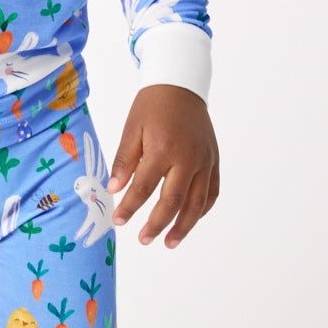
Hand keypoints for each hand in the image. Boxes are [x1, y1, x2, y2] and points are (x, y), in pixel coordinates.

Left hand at [106, 84, 219, 247]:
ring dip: (183, 226)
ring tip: (169, 242)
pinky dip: (201, 209)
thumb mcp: (131, 130)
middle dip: (157, 224)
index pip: (143, 188)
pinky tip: (190, 220)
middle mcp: (188, 159)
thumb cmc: (152, 107)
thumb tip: (114, 190)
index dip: (130, 208)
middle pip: (173, 202)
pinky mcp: (213, 161)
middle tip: (143, 240)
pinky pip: (211, 192)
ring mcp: (204, 161)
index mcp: (163, 150)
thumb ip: (124, 161)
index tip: (118, 221)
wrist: (181, 85)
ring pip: (196, 203)